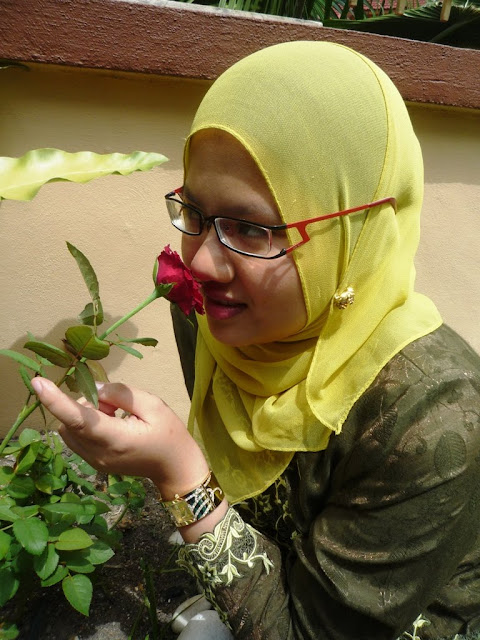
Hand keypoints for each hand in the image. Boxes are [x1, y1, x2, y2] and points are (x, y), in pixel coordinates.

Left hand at [30, 377, 209, 499]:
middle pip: (70, 420)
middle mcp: (98, 453)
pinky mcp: (94, 463)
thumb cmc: (170, 435)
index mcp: (116, 438)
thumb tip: (94, 389)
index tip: (37, 382)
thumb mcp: (153, 405)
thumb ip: (121, 394)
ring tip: (116, 416)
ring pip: (70, 429)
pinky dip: (86, 425)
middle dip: (85, 404)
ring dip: (85, 415)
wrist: (176, 468)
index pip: (78, 419)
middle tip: (116, 405)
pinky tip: (111, 425)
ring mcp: (94, 461)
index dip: (55, 400)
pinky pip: (76, 438)